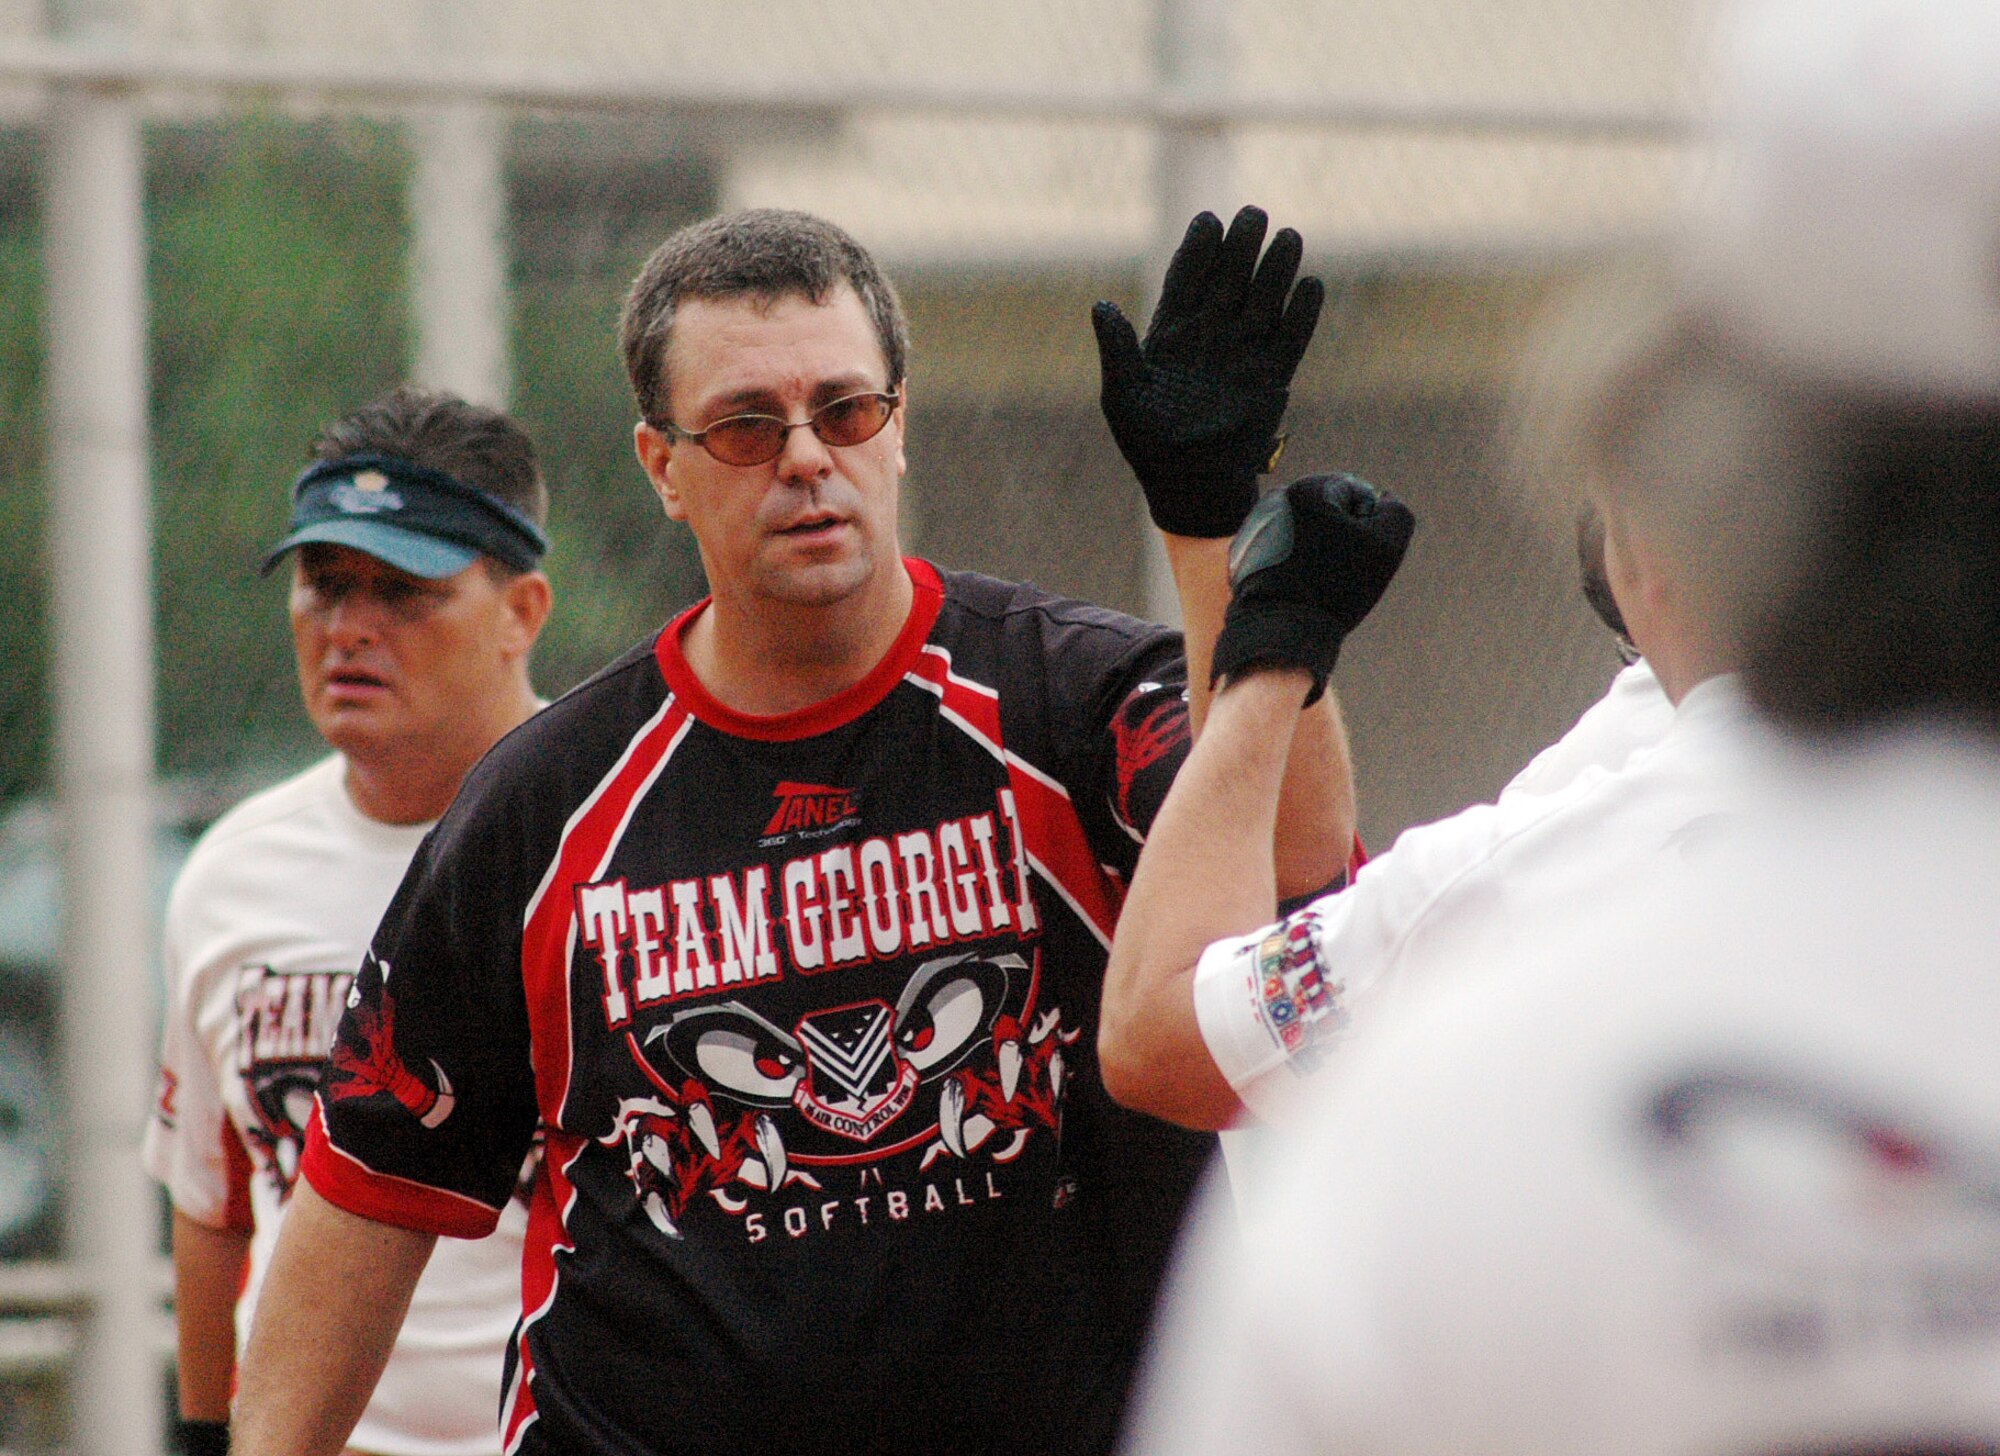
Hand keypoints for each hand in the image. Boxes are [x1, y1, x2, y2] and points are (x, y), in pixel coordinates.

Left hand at [1093, 206, 1325, 537]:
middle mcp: (1211, 334)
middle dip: (1241, 246)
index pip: (1187, 278)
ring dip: (1276, 270)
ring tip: (1288, 238)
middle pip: (1230, 278)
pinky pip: (1291, 339)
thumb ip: (1117, 351)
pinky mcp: (1272, 377)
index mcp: (1172, 332)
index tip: (1209, 220)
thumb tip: (1099, 306)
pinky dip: (1302, 314)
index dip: (1199, 249)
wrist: (1188, 483)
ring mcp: (1243, 353)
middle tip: (1253, 215)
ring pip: (1264, 300)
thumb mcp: (1122, 396)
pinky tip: (1310, 286)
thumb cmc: (1148, 442)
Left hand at [1211, 473, 1415, 704]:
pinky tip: (1299, 586)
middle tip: (1339, 570)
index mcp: (1307, 488)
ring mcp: (1255, 525)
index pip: (1359, 494)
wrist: (1282, 630)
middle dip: (1342, 536)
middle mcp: (1275, 499)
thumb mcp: (1386, 546)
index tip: (1356, 553)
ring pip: (1307, 531)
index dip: (1369, 527)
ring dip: (1319, 550)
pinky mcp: (1245, 550)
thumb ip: (1395, 512)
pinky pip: (1285, 550)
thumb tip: (1382, 500)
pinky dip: (1296, 564)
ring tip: (1318, 580)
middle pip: (1330, 511)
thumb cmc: (1336, 586)